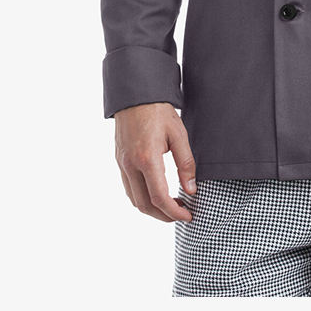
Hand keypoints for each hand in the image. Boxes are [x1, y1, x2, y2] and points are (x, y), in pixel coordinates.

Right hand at [114, 102, 196, 221]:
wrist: (136, 95)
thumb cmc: (159, 111)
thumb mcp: (179, 135)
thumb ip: (186, 164)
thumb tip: (191, 189)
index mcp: (147, 159)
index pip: (159, 197)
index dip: (174, 212)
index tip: (188, 215)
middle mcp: (130, 165)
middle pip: (144, 205)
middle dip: (164, 215)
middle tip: (182, 214)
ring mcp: (122, 164)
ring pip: (134, 199)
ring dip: (152, 209)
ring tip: (172, 205)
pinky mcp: (120, 161)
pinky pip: (128, 188)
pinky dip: (142, 198)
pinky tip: (157, 193)